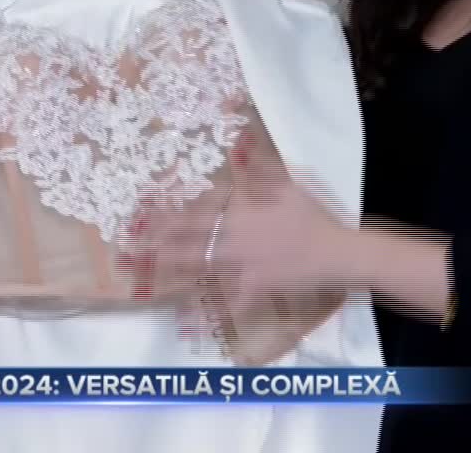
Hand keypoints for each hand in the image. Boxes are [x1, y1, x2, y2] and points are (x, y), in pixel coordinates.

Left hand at [135, 176, 362, 316]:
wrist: (338, 252)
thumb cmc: (314, 216)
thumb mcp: (289, 185)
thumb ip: (263, 171)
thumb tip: (245, 149)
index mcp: (240, 213)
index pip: (198, 211)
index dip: (170, 213)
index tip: (146, 214)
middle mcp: (234, 239)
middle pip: (189, 240)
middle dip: (159, 243)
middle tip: (132, 247)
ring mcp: (243, 266)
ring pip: (202, 268)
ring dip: (174, 270)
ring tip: (148, 274)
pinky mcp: (256, 288)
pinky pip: (231, 303)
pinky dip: (212, 313)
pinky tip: (192, 322)